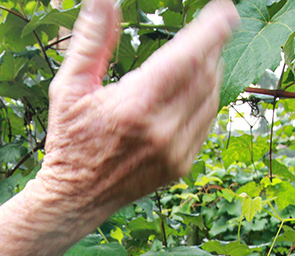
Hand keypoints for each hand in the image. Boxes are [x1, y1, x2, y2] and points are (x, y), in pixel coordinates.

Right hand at [37, 0, 238, 209]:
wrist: (76, 197)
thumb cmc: (69, 138)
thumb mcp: (68, 87)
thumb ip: (91, 41)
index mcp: (135, 106)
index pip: (188, 58)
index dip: (212, 31)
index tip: (226, 11)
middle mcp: (162, 129)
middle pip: (206, 74)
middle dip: (211, 46)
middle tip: (210, 26)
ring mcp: (176, 150)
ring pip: (211, 97)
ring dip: (211, 70)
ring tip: (200, 54)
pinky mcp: (182, 165)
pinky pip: (206, 122)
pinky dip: (206, 99)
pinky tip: (192, 88)